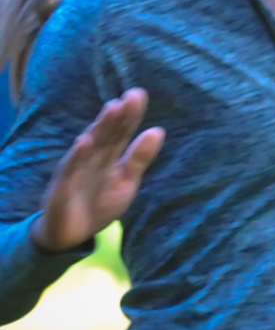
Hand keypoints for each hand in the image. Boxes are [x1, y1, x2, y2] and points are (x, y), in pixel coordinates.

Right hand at [38, 90, 163, 252]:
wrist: (71, 235)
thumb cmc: (99, 203)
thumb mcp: (126, 181)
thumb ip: (140, 158)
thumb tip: (158, 130)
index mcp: (108, 157)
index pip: (121, 132)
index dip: (130, 115)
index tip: (138, 94)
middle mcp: (92, 159)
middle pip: (107, 134)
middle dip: (118, 115)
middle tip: (132, 95)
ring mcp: (76, 171)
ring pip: (90, 146)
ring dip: (100, 127)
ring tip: (113, 108)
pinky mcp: (62, 188)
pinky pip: (70, 170)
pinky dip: (76, 156)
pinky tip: (83, 141)